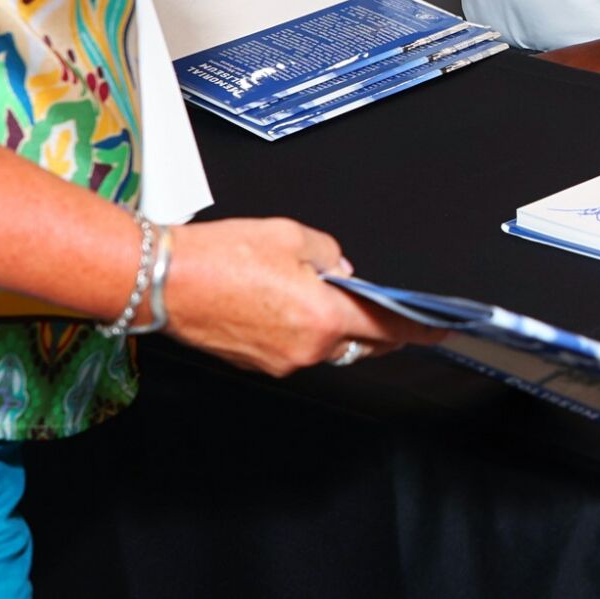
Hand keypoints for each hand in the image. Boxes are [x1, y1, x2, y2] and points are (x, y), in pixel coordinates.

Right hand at [162, 217, 441, 376]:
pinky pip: (297, 348)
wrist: (161, 280)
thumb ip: (328, 253)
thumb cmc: (220, 256)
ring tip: (320, 292)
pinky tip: (289, 303)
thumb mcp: (290, 235)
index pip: (386, 328)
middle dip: (375, 327)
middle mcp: (307, 348)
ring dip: (334, 325)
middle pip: (359, 343)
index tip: (439, 331)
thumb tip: (339, 269)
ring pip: (327, 346)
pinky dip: (304, 329)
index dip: (417, 330)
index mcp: (323, 316)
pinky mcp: (258, 363)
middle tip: (382, 308)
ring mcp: (282, 362)